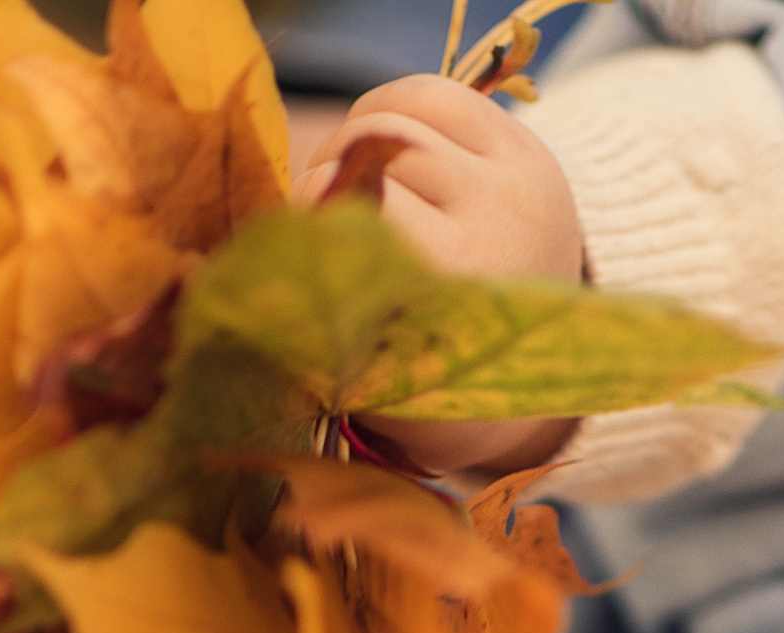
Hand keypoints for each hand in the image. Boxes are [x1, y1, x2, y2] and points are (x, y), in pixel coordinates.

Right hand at [292, 75, 580, 479]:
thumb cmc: (425, 384)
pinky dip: (388, 109)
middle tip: (317, 219)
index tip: (293, 247)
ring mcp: (514, 180)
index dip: (305, 212)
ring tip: (346, 185)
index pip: (349, 204)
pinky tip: (376, 148)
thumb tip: (248, 261)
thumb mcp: (370, 385)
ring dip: (353, 140)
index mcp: (450, 288)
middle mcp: (494, 223)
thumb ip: (315, 331)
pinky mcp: (523, 149)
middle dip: (325, 175)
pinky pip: (433, 95)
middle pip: (371, 149)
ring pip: (397, 114)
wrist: (535, 372)